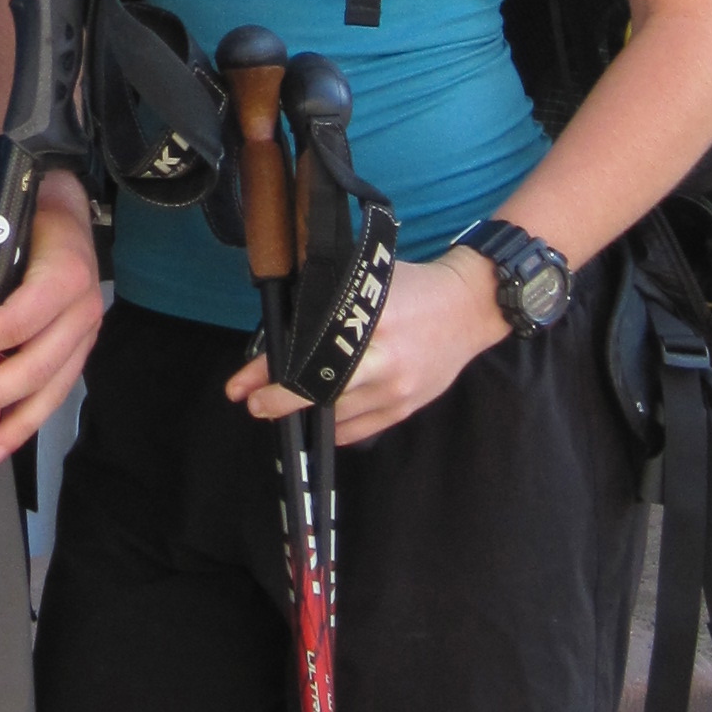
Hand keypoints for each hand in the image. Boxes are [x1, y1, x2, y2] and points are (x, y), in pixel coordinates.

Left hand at [0, 172, 105, 461]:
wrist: (64, 204)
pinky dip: (29, 417)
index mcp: (64, 274)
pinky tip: (1, 439)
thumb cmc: (22, 212)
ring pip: (53, 389)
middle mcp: (84, 310)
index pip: (17, 321)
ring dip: (15, 424)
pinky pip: (56, 389)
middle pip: (38, 366)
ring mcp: (86, 334)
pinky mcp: (79, 349)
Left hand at [229, 251, 504, 446]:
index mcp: (370, 318)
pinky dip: (333, 429)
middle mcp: (383, 359)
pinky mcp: (405, 408)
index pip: (307, 350)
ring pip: (335, 416)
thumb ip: (328, 303)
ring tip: (280, 410)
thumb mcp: (368, 281)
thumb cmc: (413, 287)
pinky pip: (359, 430)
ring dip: (303, 417)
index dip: (270, 371)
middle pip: (319, 391)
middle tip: (254, 404)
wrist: (470, 308)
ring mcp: (396, 389)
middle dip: (279, 402)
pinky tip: (317, 423)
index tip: (242, 384)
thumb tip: (282, 330)